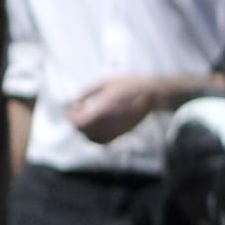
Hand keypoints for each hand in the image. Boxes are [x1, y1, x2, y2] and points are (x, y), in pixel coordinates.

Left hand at [63, 74, 183, 145]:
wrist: (152, 94)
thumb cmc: (130, 85)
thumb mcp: (106, 82)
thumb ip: (89, 91)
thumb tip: (76, 100)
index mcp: (102, 109)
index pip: (79, 122)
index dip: (72, 116)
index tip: (75, 107)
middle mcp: (108, 123)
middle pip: (83, 132)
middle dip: (77, 122)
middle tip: (80, 111)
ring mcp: (115, 130)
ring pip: (92, 139)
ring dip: (85, 131)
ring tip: (88, 118)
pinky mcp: (121, 133)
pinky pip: (103, 142)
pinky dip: (95, 138)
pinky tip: (98, 126)